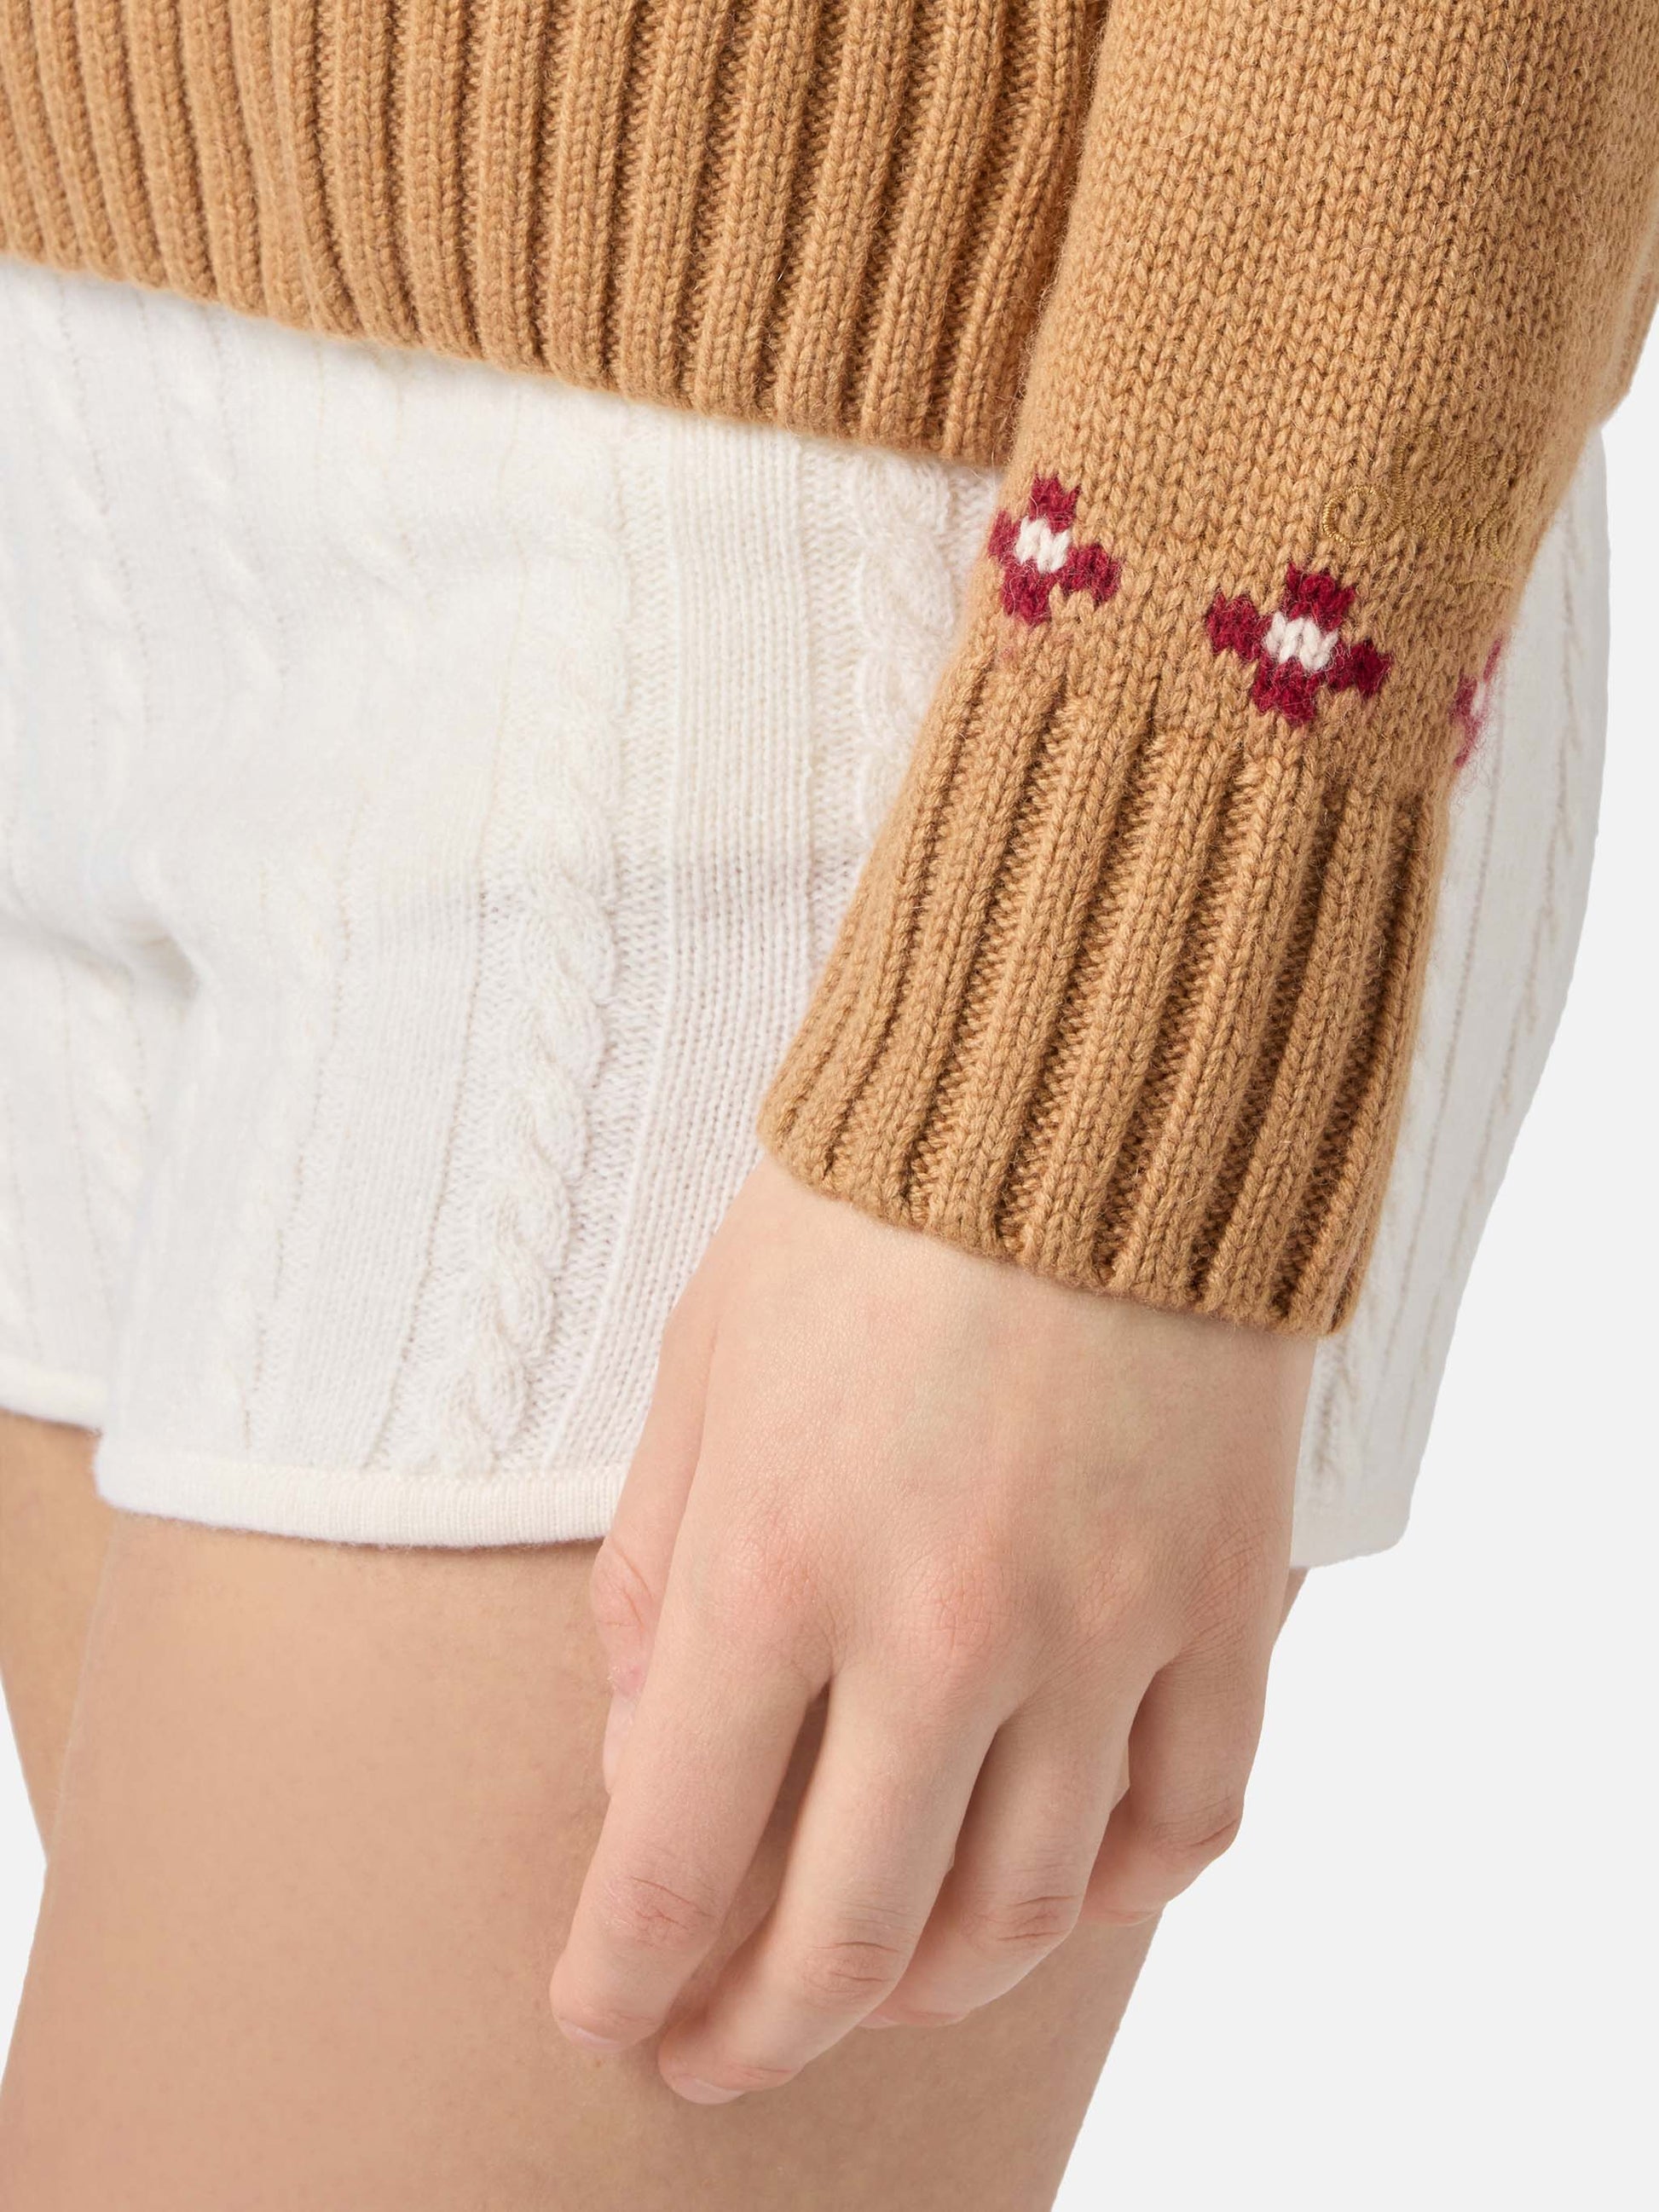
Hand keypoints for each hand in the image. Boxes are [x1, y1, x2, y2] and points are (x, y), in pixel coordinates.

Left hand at [549, 1157, 1313, 2101]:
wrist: (1092, 1082)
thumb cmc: (868, 1208)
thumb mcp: (704, 1362)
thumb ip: (653, 1569)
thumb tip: (635, 1750)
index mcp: (778, 1559)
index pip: (672, 1849)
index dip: (623, 1973)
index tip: (605, 2018)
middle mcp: (943, 1626)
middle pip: (849, 1932)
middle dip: (760, 2031)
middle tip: (717, 2055)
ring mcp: (1106, 1627)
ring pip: (1026, 1909)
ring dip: (933, 1977)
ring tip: (875, 1979)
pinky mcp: (1227, 1603)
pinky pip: (1190, 1820)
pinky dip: (1119, 1891)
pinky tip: (1058, 1885)